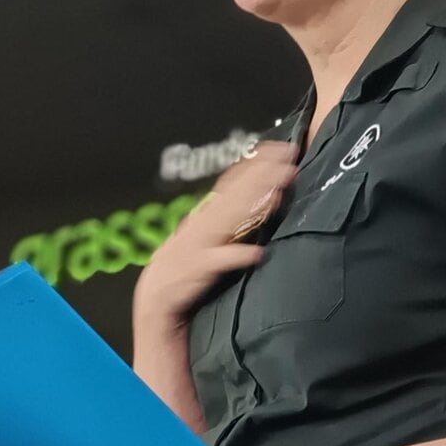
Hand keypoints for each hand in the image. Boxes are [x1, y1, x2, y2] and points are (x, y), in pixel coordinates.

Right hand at [136, 140, 297, 323]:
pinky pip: (221, 260)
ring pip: (232, 219)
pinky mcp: (199, 268)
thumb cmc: (184, 266)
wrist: (155, 297)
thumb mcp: (204, 235)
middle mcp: (205, 223)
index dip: (256, 164)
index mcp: (207, 215)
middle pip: (237, 193)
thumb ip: (228, 218)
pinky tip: (256, 253)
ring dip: (255, 205)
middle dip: (263, 175)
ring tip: (279, 192)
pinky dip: (237, 256)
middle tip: (289, 158)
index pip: (233, 181)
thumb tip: (261, 198)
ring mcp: (201, 244)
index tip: (281, 149)